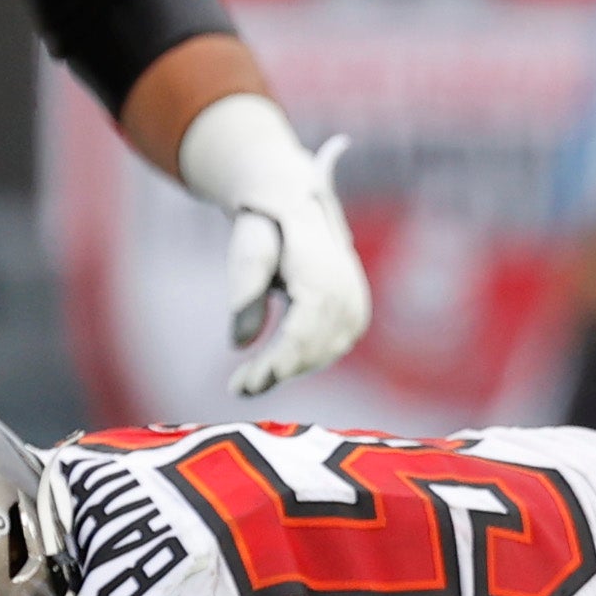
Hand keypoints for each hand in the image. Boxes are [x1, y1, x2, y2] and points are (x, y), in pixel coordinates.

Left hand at [177, 94, 370, 395]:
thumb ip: (244, 291)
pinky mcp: (356, 316)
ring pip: (323, 353)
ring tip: (249, 380)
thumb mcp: (249, 249)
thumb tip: (238, 343)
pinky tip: (276, 363)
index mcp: (323, 278)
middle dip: (276, 372)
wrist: (302, 206)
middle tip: (238, 389)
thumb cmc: (268, 227)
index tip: (247, 385)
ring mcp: (356, 307)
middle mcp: (348, 295)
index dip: (277, 364)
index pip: (301, 334)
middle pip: (312, 349)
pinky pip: (331, 348)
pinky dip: (303, 360)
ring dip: (288, 369)